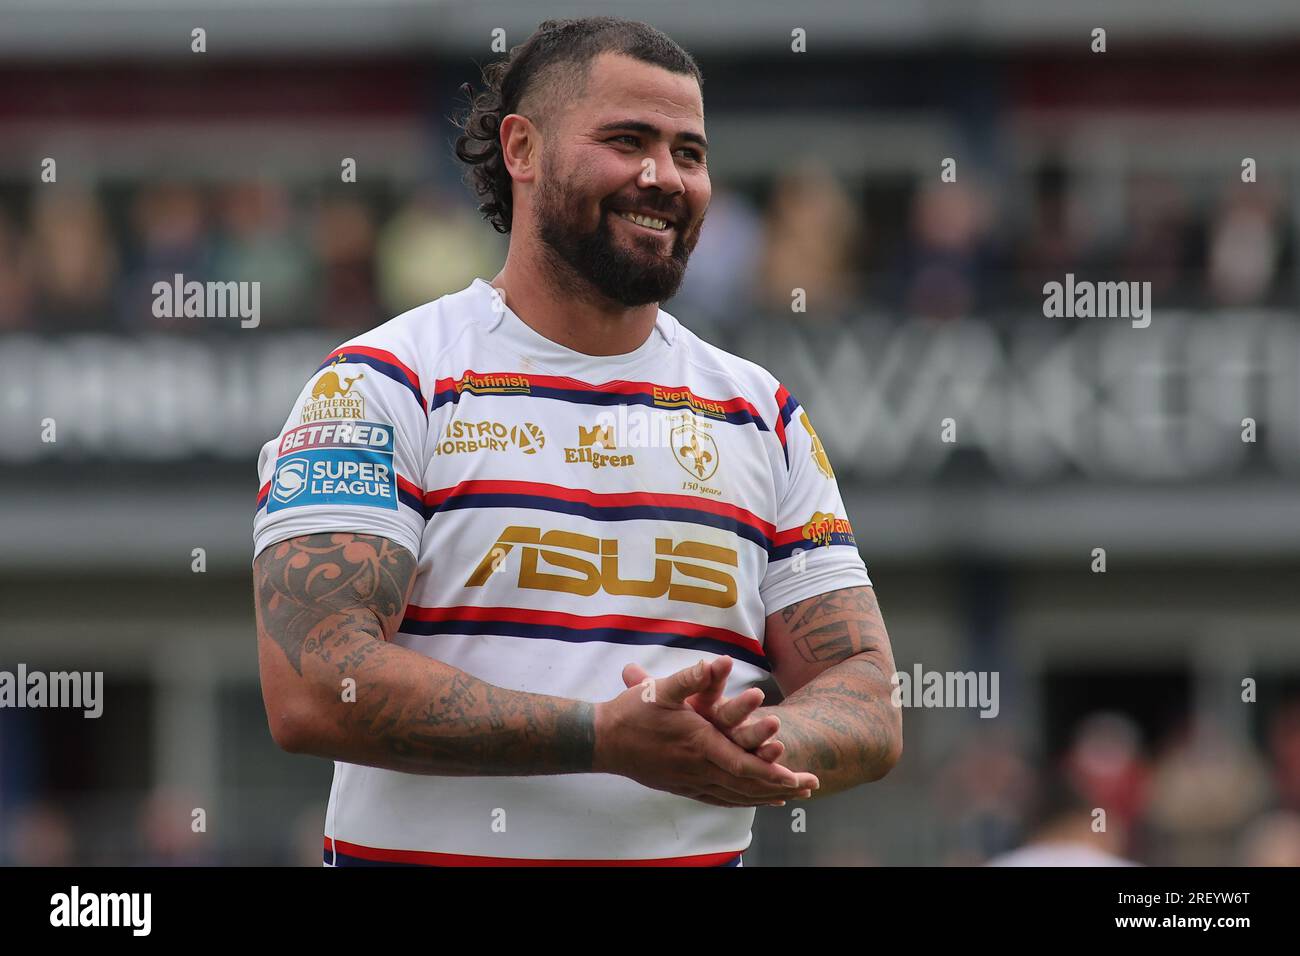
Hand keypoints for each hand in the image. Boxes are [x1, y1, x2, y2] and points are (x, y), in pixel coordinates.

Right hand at [595, 658, 817, 807]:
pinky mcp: (681, 786)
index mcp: (698, 744)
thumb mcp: (660, 689)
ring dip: (765, 796)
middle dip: (781, 786)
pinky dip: (741, 801)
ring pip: (735, 795)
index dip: (772, 773)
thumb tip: (716, 661)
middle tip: (811, 787)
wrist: (603, 740)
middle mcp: (698, 768)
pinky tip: (754, 801)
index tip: (798, 777)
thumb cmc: (632, 711)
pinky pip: (718, 799)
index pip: (743, 765)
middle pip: (746, 785)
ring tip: (792, 797)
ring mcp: (689, 781)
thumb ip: (691, 678)